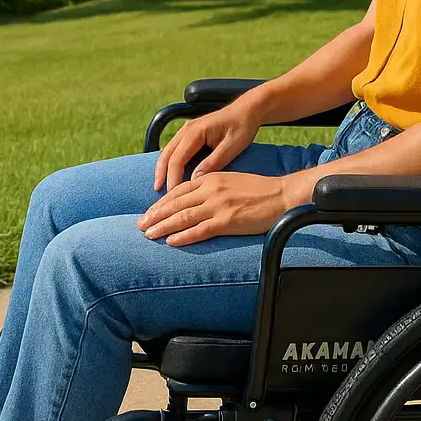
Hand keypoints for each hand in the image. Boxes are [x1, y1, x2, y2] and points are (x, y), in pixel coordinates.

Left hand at [139, 171, 288, 245]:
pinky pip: (200, 231)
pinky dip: (183, 237)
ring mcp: (218, 206)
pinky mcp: (227, 221)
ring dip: (163, 227)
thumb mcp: (229, 181)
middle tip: (139, 225)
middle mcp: (211, 190)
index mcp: (211, 178)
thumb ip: (210, 188)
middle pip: (176, 204)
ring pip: (183, 217)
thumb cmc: (258, 190)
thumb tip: (192, 201)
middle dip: (155, 215)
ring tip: (148, 235)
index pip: (178, 191)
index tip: (149, 213)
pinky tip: (171, 242)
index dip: (161, 203)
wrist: (281, 195)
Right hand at [153, 101, 261, 192]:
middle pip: (166, 155)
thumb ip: (214, 162)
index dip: (173, 179)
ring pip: (168, 152)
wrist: (248, 110)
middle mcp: (187, 130)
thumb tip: (195, 179)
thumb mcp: (232, 146)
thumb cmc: (242, 126)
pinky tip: (170, 174)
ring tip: (160, 187)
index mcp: (196, 132)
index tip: (173, 196)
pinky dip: (169, 162)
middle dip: (161, 175)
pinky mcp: (191, 134)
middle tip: (159, 194)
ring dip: (162, 169)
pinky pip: (175, 149)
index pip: (177, 159)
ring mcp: (187, 130)